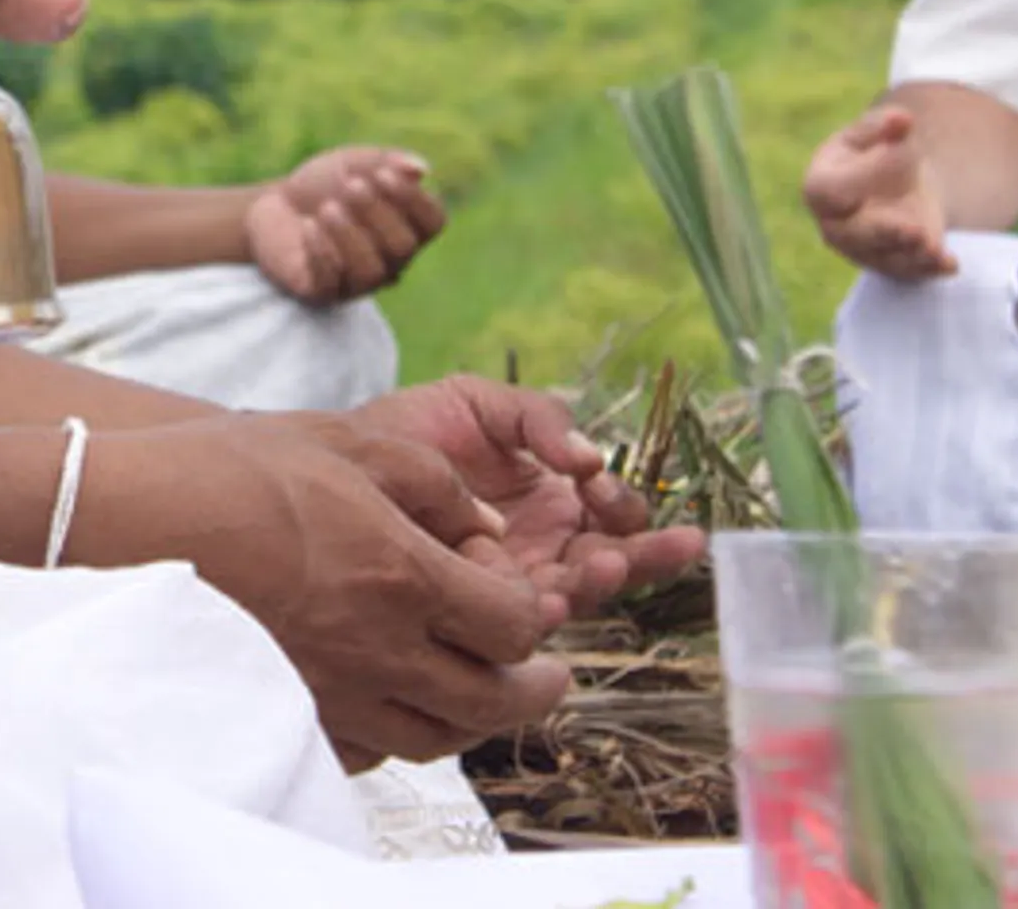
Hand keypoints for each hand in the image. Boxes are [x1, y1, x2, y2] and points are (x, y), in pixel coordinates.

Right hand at [73, 411, 570, 768]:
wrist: (133, 523)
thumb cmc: (236, 469)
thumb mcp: (351, 444)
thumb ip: (435, 484)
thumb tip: (483, 527)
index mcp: (403, 577)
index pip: (514, 625)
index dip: (536, 613)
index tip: (527, 594)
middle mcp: (378, 650)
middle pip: (491, 701)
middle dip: (532, 689)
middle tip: (546, 673)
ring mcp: (332, 692)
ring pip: (436, 737)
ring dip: (475, 717)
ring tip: (482, 692)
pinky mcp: (291, 711)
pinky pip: (371, 751)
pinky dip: (402, 735)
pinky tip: (401, 704)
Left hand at [243, 146, 444, 300]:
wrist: (272, 206)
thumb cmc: (322, 186)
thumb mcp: (352, 163)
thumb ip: (387, 161)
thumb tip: (422, 169)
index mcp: (407, 227)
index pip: (433, 223)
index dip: (414, 199)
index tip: (382, 173)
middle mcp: (391, 261)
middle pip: (402, 247)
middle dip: (377, 212)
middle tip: (350, 186)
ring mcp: (358, 282)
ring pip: (370, 271)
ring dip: (350, 235)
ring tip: (327, 208)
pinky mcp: (322, 292)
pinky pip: (331, 283)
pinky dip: (322, 252)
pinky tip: (308, 226)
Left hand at [349, 375, 698, 613]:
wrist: (339, 465)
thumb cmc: (412, 429)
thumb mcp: (480, 403)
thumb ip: (540, 418)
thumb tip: (592, 457)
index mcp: (554, 493)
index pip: (610, 507)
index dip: (622, 501)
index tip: (608, 490)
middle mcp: (547, 543)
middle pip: (616, 556)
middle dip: (647, 553)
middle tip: (678, 545)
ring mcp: (520, 579)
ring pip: (584, 589)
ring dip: (606, 578)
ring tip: (609, 563)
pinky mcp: (487, 604)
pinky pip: (532, 613)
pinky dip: (553, 604)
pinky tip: (558, 594)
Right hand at [802, 103, 955, 278]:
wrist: (895, 181)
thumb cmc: (875, 151)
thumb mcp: (875, 131)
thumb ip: (883, 125)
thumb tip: (901, 119)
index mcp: (820, 188)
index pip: (832, 190)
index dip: (862, 175)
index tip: (898, 151)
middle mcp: (835, 226)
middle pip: (856, 235)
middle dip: (886, 233)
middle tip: (915, 231)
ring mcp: (863, 251)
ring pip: (886, 258)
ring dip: (912, 255)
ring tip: (936, 248)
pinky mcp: (892, 265)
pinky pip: (909, 272)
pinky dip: (930, 268)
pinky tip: (950, 262)